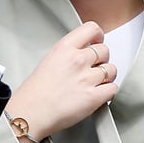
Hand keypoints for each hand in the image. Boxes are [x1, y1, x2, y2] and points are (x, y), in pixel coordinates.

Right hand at [4, 22, 117, 142]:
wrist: (30, 113)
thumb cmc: (35, 92)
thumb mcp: (49, 60)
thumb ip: (68, 53)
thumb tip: (84, 52)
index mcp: (64, 48)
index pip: (91, 29)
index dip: (98, 36)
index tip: (97, 42)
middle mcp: (78, 60)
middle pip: (105, 50)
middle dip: (102, 59)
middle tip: (94, 68)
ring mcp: (87, 78)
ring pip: (112, 69)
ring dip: (107, 76)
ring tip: (95, 83)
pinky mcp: (94, 97)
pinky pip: (113, 88)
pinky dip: (108, 92)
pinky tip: (97, 94)